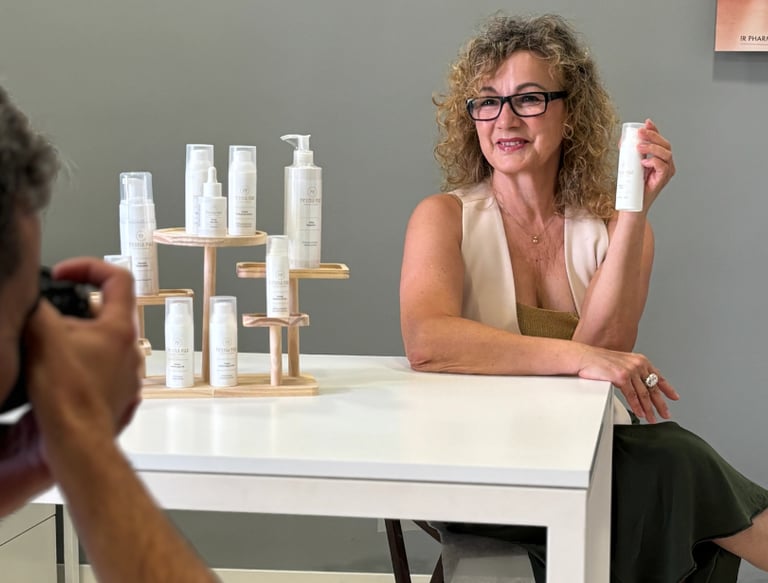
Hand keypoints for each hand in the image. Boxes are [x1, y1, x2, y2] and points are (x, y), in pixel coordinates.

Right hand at [23, 258, 141, 462]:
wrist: (77, 441)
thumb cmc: (67, 396)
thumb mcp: (42, 336)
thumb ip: (39, 308)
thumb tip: (33, 298)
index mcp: (120, 328)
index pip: (118, 277)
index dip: (89, 266)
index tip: (65, 273)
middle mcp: (131, 349)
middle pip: (109, 311)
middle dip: (77, 308)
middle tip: (51, 316)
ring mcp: (128, 372)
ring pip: (105, 341)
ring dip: (78, 338)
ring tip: (51, 347)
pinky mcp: (119, 393)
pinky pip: (103, 367)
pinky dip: (82, 362)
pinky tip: (59, 373)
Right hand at [577, 345, 678, 422]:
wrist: (583, 357)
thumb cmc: (596, 361)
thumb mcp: (619, 364)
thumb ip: (630, 372)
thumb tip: (635, 385)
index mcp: (639, 360)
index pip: (658, 376)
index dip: (667, 388)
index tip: (674, 397)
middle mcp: (637, 364)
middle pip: (653, 388)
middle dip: (660, 403)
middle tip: (666, 414)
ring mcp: (630, 370)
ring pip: (644, 394)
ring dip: (649, 409)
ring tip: (652, 419)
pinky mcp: (622, 377)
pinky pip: (633, 396)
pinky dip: (638, 406)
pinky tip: (641, 413)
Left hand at [638, 118, 675, 209]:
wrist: (632, 205)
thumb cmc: (632, 186)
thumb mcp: (629, 165)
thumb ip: (629, 154)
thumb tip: (623, 140)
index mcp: (659, 158)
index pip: (660, 141)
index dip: (655, 130)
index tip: (646, 122)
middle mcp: (666, 163)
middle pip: (665, 144)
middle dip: (653, 136)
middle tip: (640, 132)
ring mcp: (666, 172)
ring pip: (666, 153)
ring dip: (652, 147)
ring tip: (638, 147)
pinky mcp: (663, 180)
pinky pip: (663, 166)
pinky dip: (654, 161)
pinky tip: (644, 161)